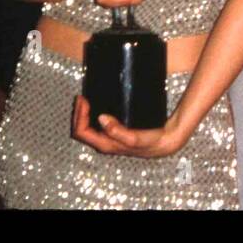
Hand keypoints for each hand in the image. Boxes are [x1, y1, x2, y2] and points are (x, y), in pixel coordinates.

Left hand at [71, 95, 186, 157]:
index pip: (81, 132)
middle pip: (81, 130)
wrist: (163, 142)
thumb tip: (101, 118)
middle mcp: (103, 143)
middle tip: (82, 97)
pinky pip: (95, 125)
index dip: (79, 116)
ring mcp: (108, 138)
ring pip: (87, 127)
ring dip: (83, 114)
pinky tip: (96, 106)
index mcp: (105, 145)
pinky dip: (91, 115)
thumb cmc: (149, 141)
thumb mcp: (134, 138)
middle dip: (78, 113)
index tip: (84, 100)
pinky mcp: (114, 133)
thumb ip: (118, 131)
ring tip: (86, 99)